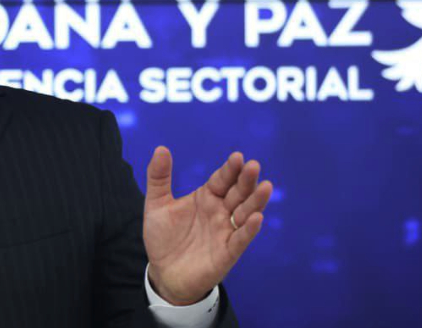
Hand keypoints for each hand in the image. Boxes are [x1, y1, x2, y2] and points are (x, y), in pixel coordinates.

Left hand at [143, 147, 271, 304]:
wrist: (163, 272)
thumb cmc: (162, 237)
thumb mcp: (157, 204)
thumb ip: (158, 177)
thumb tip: (160, 148)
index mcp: (206, 197)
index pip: (222, 179)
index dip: (230, 169)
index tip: (237, 157)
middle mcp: (220, 211)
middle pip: (238, 192)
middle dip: (246, 180)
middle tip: (253, 166)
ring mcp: (226, 231)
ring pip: (246, 213)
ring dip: (255, 201)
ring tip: (265, 187)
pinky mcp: (228, 252)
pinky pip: (241, 239)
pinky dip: (249, 229)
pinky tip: (256, 218)